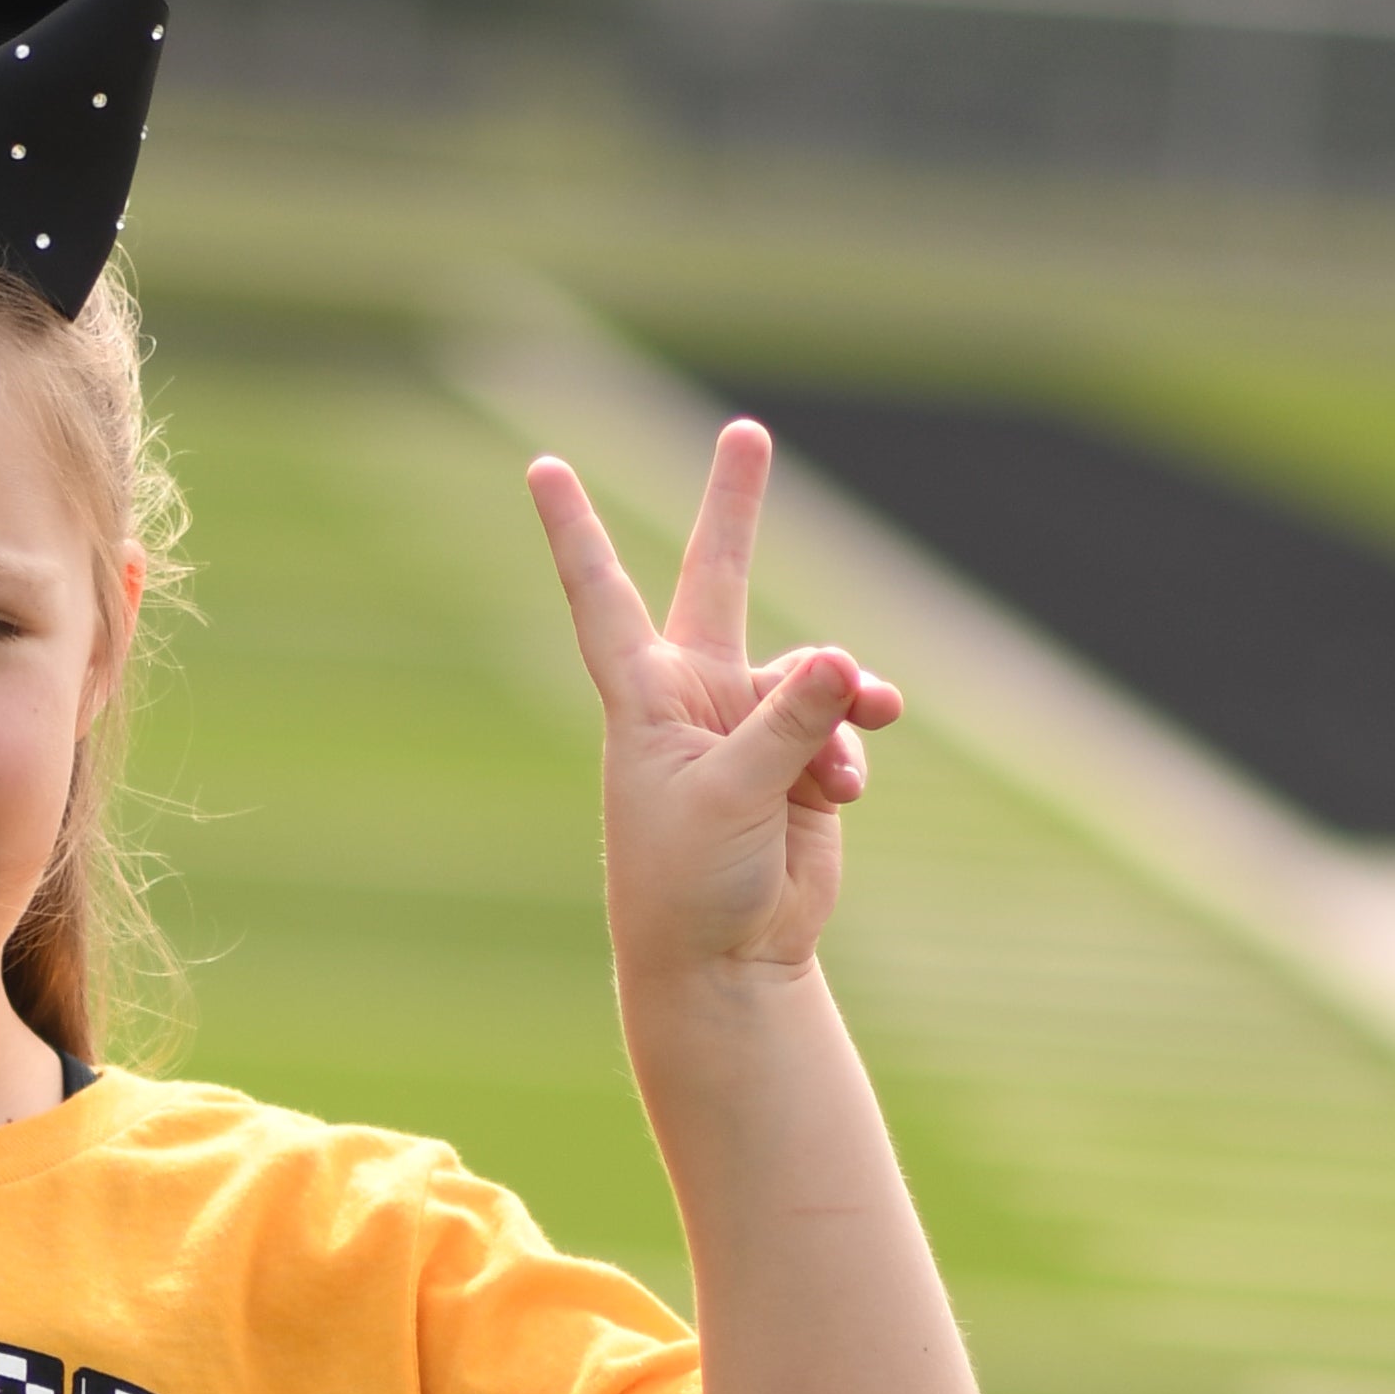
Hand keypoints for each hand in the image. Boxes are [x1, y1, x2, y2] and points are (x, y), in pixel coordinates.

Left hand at [527, 422, 900, 997]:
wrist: (728, 962)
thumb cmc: (693, 887)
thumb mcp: (735, 798)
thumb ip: (788, 724)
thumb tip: (841, 662)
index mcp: (647, 700)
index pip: (602, 596)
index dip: (574, 530)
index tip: (542, 465)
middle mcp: (694, 700)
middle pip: (716, 581)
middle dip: (735, 510)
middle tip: (747, 432)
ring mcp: (752, 727)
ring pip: (813, 675)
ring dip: (838, 707)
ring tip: (840, 767)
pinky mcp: (800, 761)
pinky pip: (842, 723)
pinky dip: (851, 749)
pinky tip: (845, 791)